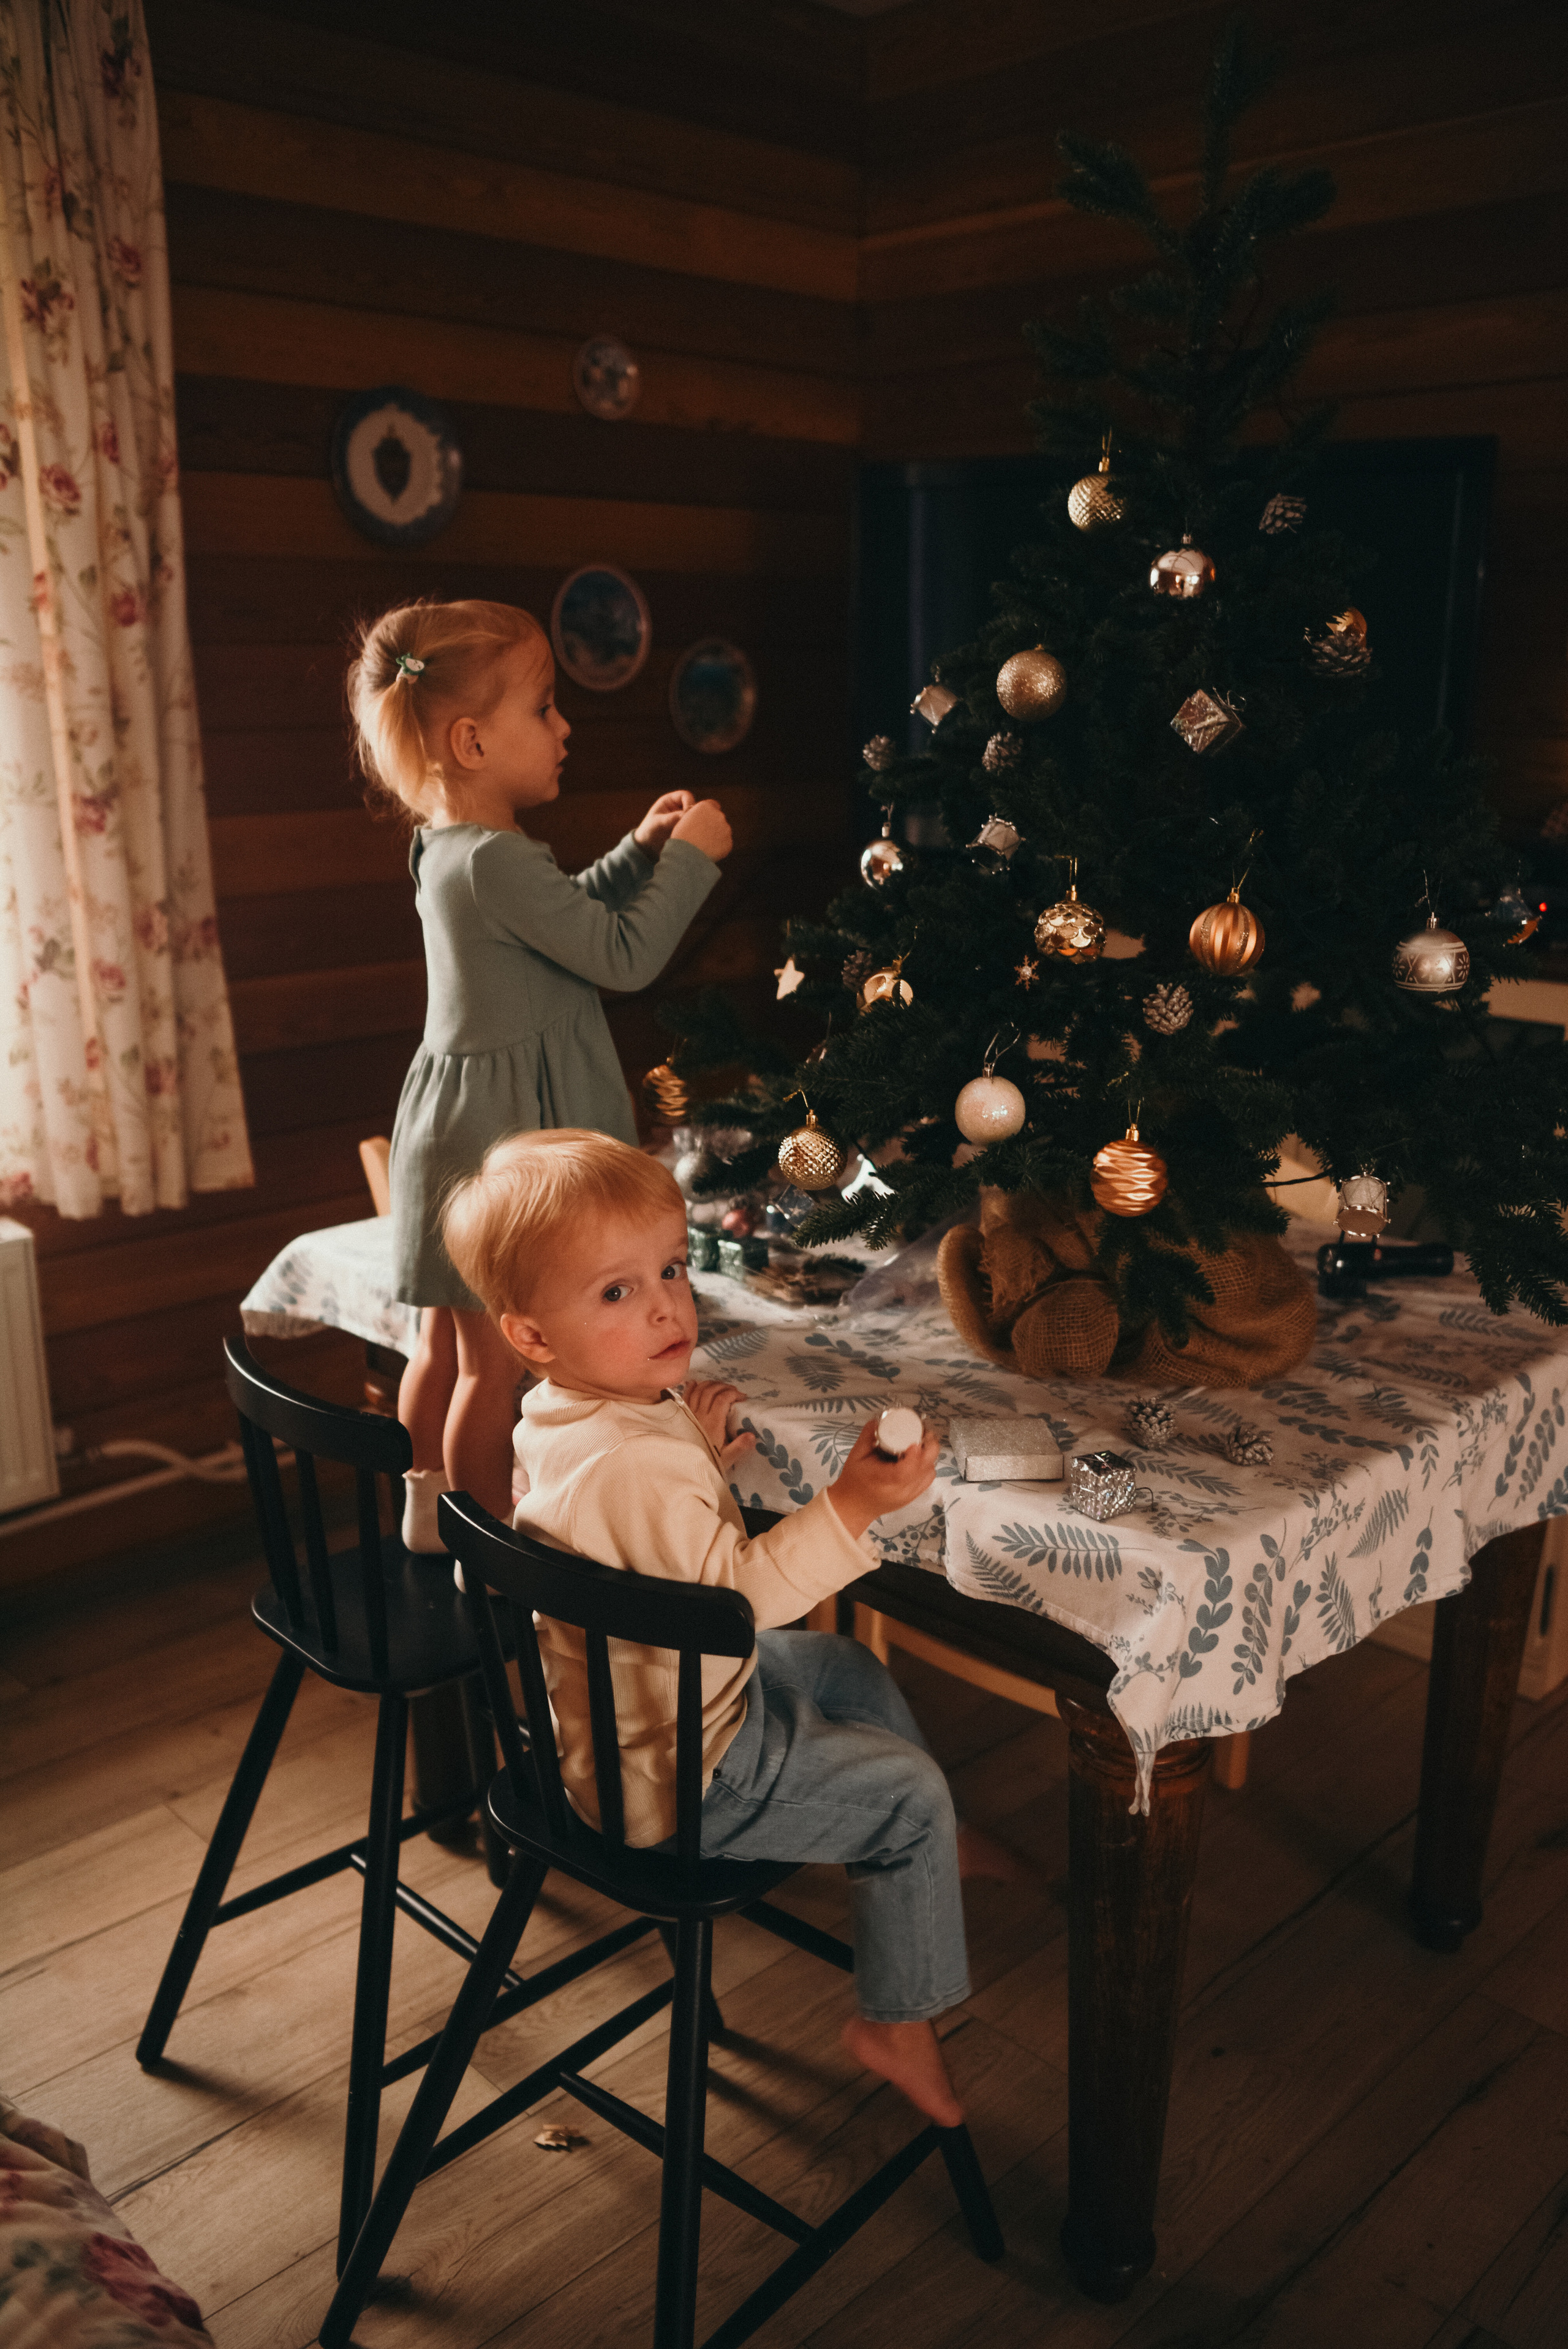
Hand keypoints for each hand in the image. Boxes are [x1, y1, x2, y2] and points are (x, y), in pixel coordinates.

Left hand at [634, 790, 694, 852]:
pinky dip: (694, 830)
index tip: (686, 815)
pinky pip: (694, 826)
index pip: (685, 795)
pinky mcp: (685, 828)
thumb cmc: (648, 831)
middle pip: (693, 805)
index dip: (689, 803)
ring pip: (695, 817)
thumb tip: (685, 814)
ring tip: (688, 832)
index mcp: (669, 801)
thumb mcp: (658, 823)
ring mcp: (682, 818)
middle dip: (693, 814)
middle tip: (690, 825)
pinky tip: (689, 836)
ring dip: (694, 823)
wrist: (647, 847)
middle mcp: (677, 807)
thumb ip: (671, 818)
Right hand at [671, 798, 732, 861]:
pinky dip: (719, 848)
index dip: (709, 813)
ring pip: (723, 832)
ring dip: (717, 836)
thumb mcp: (684, 820)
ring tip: (703, 846)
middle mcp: (718, 815)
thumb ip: (696, 815)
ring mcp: (726, 829)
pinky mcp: (729, 842)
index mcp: (705, 807)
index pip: (713, 805)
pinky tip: (708, 852)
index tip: (704, 820)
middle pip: (719, 819)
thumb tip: (702, 817)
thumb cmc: (681, 837)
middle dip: (713, 825)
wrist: (686, 855)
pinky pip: (725, 844)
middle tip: (702, 836)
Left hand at [682, 1379, 755, 1475]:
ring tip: (720, 1386)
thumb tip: (752, 1436)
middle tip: (734, 1390)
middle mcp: (700, 1415)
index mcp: (713, 1424)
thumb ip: (739, 1447)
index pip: (722, 1399)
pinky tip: (696, 1383)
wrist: (686, 1466)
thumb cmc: (709, 1461)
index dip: (733, 1393)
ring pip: (698, 1390)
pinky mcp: (682, 1416)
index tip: (742, 1397)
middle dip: (724, 1386)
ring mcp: (690, 1414)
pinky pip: (685, 1396)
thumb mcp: (727, 1458)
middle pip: (710, 1391)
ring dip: (710, 1384)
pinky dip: (691, 1387)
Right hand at [826, 1417, 937, 1540]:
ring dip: (929, 1456)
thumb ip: (867, 1436)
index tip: (914, 1439)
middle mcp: (900, 1490)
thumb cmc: (853, 1482)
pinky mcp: (913, 1496)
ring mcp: (909, 1495)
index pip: (905, 1471)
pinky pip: (928, 1478)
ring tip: (920, 1443)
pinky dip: (927, 1466)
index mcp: (884, 1480)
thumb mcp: (855, 1455)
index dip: (914, 1454)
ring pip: (929, 1472)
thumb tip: (879, 1420)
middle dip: (929, 1447)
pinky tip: (919, 1457)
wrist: (854, 1507)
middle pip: (925, 1469)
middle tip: (922, 1432)